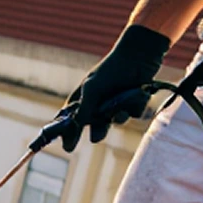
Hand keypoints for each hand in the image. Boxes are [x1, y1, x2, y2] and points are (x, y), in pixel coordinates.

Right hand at [53, 25, 171, 150]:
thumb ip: (84, 108)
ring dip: (113, 120)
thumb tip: (76, 124)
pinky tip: (134, 97)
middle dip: (91, 133)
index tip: (64, 146)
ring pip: (112, 124)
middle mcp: (99, 105)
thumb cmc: (109, 69)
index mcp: (83, 99)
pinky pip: (131, 115)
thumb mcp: (91, 88)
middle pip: (92, 127)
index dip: (65, 133)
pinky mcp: (133, 106)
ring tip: (117, 112)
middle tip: (84, 141)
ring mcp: (116, 106)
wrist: (138, 56)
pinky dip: (131, 108)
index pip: (70, 120)